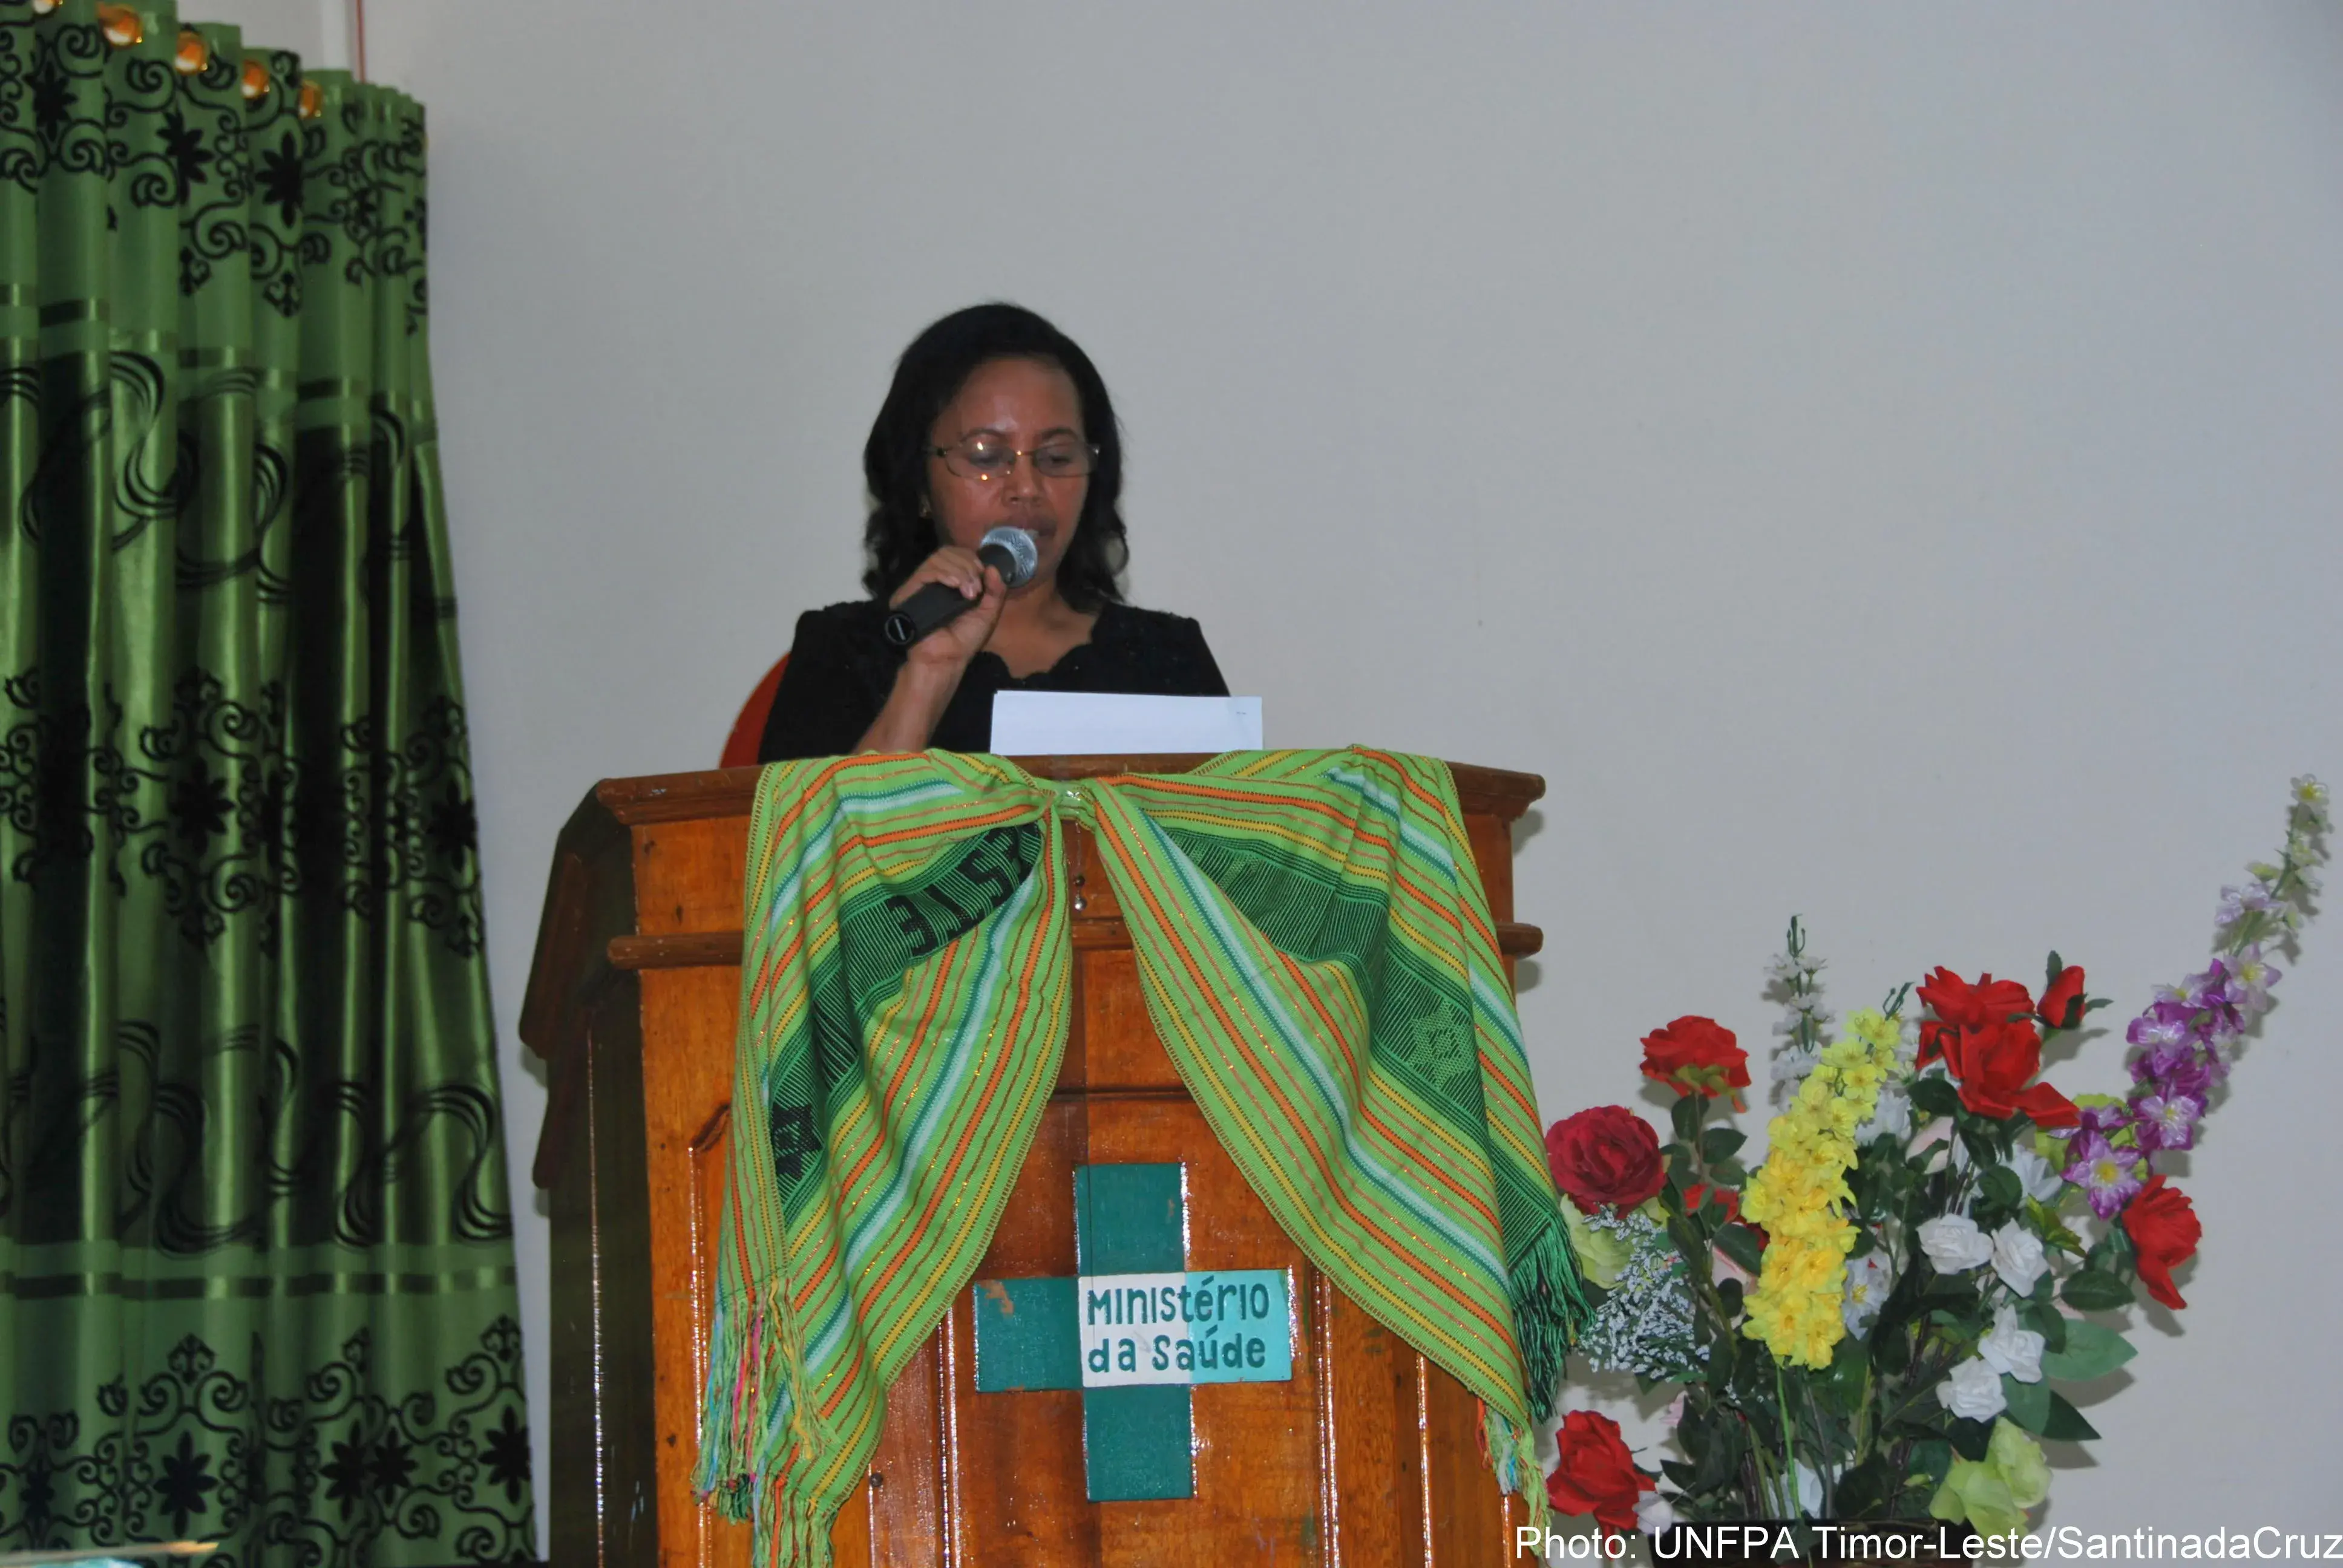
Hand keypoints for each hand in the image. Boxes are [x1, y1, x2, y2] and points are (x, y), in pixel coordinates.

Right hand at [854, 547, 1005, 752]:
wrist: (946, 659)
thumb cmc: (964, 640)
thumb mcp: (988, 613)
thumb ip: (995, 590)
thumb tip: (993, 567)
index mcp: (951, 583)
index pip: (957, 555)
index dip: (972, 559)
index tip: (983, 575)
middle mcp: (934, 581)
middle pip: (948, 552)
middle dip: (968, 564)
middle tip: (976, 587)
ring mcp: (920, 585)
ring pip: (938, 558)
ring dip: (960, 570)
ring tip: (969, 591)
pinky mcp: (909, 592)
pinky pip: (925, 571)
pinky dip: (945, 573)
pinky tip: (955, 585)